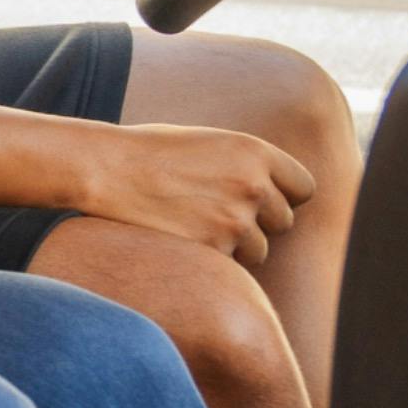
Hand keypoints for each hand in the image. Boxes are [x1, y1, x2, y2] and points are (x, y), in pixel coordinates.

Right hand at [75, 122, 314, 265]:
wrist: (103, 168)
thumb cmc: (147, 151)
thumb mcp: (206, 142)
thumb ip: (246, 164)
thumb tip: (276, 191)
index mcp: (254, 151)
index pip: (304, 187)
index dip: (284, 196)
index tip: (262, 200)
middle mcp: (252, 185)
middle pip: (284, 222)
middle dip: (258, 223)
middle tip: (217, 214)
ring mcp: (234, 220)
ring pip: (259, 251)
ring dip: (236, 246)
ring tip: (194, 225)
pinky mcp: (212, 248)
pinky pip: (229, 266)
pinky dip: (210, 259)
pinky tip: (180, 236)